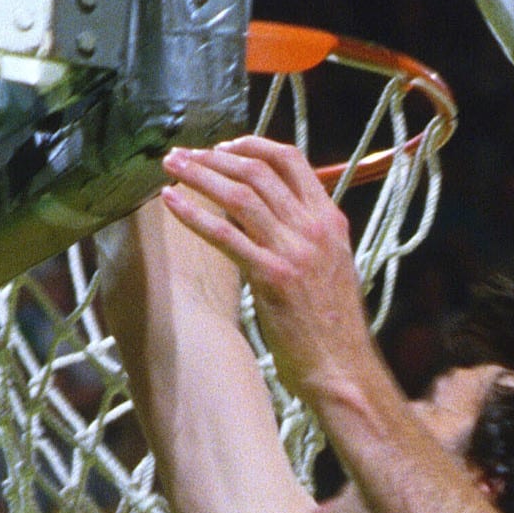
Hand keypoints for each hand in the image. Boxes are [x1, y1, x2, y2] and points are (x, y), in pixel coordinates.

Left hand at [159, 137, 380, 400]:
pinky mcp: (273, 277)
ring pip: (240, 195)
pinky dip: (193, 214)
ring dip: (200, 175)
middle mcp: (314, 228)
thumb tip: (264, 215)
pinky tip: (171, 202)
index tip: (221, 147)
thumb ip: (305, 235)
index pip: (291, 160)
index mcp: (331, 220)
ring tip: (170, 167)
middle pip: (258, 171)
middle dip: (214, 157)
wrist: (343, 367)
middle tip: (182, 154)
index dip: (252, 145)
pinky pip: (225, 235)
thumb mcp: (331, 266)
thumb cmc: (333, 325)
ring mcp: (295, 251)